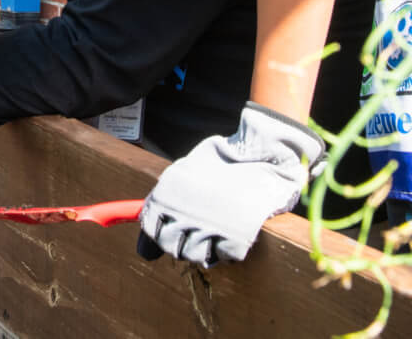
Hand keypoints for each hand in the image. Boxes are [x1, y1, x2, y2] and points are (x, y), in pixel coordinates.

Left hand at [136, 102, 325, 266]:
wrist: (264, 155)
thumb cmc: (224, 160)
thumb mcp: (187, 170)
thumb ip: (166, 199)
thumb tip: (148, 233)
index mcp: (166, 193)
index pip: (150, 229)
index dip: (161, 231)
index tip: (170, 229)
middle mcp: (182, 213)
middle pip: (171, 246)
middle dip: (182, 241)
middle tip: (198, 228)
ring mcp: (208, 229)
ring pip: (195, 256)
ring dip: (205, 247)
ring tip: (217, 228)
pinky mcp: (233, 241)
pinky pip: (223, 256)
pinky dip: (228, 249)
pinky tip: (233, 231)